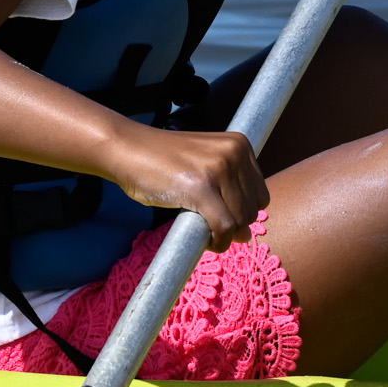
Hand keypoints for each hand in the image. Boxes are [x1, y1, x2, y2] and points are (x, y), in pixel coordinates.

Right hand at [105, 125, 268, 248]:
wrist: (127, 149)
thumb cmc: (162, 161)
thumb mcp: (204, 166)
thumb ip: (229, 194)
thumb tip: (246, 236)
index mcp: (240, 145)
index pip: (260, 194)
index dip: (242, 213)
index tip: (220, 217)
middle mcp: (234, 153)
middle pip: (253, 209)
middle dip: (233, 224)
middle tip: (208, 225)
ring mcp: (219, 169)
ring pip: (239, 220)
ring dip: (224, 235)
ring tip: (203, 230)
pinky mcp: (201, 187)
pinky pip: (223, 226)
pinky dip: (218, 241)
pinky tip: (205, 240)